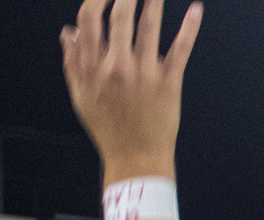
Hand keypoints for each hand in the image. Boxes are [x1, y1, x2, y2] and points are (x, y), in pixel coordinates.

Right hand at [61, 0, 201, 183]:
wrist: (136, 159)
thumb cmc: (108, 128)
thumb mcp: (81, 96)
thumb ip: (73, 62)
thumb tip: (68, 32)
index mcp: (93, 67)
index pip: (90, 19)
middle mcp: (117, 66)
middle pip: (121, 16)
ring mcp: (144, 74)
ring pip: (149, 27)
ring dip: (153, 1)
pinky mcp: (169, 83)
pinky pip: (180, 49)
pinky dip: (189, 28)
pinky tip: (195, 10)